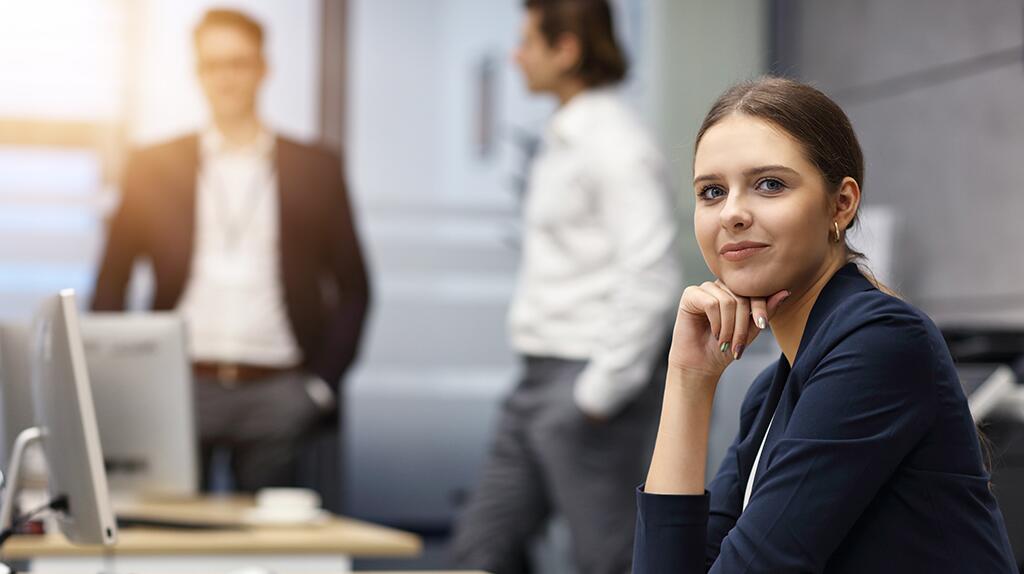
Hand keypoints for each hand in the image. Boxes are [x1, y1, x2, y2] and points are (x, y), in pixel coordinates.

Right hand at [667, 280, 789, 376]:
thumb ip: (766, 311)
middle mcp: (720, 286)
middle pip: (740, 296)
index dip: (760, 307)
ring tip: (724, 342)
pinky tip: (715, 334)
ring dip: (729, 327)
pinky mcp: (690, 295)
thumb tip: (785, 292)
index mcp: (734, 291)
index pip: (753, 290)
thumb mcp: (751, 330)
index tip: (762, 325)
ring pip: (727, 301)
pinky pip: (711, 303)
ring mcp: (704, 289)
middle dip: (742, 324)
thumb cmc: (725, 348)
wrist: (701, 365)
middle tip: (738, 344)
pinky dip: (716, 323)